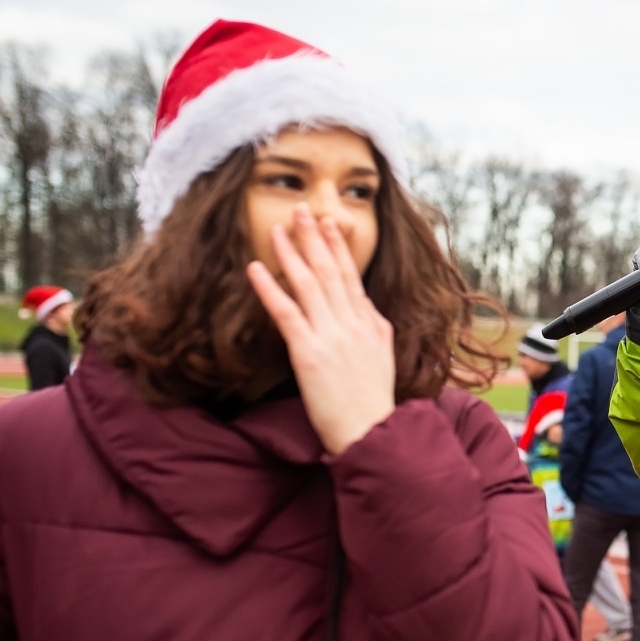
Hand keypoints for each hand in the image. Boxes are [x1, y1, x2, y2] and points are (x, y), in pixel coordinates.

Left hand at [247, 204, 395, 454]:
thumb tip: (365, 306)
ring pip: (310, 284)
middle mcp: (353, 323)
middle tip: (301, 209)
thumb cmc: (373, 402)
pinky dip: (270, 288)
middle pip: (331, 271)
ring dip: (292, 253)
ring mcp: (332, 336)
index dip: (338, 248)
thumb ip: (373, 327)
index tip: (327, 224)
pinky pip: (287, 312)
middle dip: (314, 238)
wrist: (372, 431)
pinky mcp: (309, 353)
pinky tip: (256, 268)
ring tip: (277, 229)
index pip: (352, 277)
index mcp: (371, 324)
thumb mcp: (382, 357)